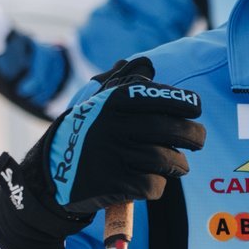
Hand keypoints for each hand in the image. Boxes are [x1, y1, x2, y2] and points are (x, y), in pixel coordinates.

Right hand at [0, 59, 205, 248]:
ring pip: (166, 159)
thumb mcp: (98, 102)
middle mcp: (113, 124)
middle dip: (194, 136)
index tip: (195, 108)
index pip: (163, 98)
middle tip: (199, 140)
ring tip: (177, 165)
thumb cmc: (87, 132)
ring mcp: (112, 154)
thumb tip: (147, 63)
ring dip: (178, 165)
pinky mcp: (112, 183)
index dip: (186, 102)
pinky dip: (157, 186)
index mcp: (113, 101)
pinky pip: (153, 185)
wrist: (50, 172)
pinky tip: (151, 182)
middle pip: (173, 130)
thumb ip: (123, 82)